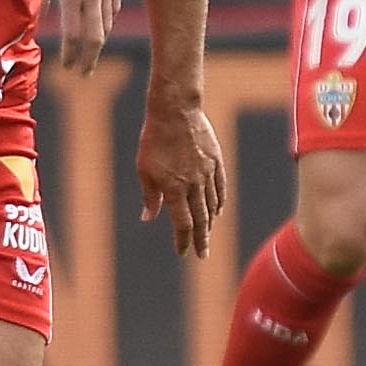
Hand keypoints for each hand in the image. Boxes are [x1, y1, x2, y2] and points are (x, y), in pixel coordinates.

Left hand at [42, 0, 121, 73]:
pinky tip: (101, 29)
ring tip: (91, 55)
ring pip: (106, 24)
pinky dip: (107, 23)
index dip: (70, 54)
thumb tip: (41, 19)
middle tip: (84, 73)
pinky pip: (113, 8)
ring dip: (98, 44)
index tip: (65, 66)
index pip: (73, 34)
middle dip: (89, 59)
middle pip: (95, 37)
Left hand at [135, 92, 226, 258]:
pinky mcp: (216, 161)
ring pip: (212, 204)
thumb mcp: (144, 169)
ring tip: (208, 233)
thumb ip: (150, 196)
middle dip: (201, 239)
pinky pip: (220, 187)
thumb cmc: (154, 140)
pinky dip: (220, 202)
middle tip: (203, 254)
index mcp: (175, 189)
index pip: (182, 224)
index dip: (183, 241)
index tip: (183, 252)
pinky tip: (218, 210)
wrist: (175, 111)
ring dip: (210, 222)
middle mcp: (194, 185)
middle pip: (201, 219)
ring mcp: (207, 173)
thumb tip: (148, 218)